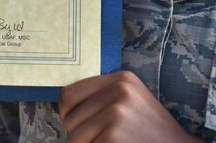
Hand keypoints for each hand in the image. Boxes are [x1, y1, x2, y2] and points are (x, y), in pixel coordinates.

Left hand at [58, 71, 198, 142]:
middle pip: (69, 118)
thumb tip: (64, 101)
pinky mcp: (114, 137)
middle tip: (101, 139)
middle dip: (78, 135)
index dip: (68, 113)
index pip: (70, 94)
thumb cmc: (151, 133)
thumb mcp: (132, 102)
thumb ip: (104, 96)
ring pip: (73, 138)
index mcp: (122, 79)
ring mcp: (117, 114)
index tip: (80, 124)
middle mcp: (119, 91)